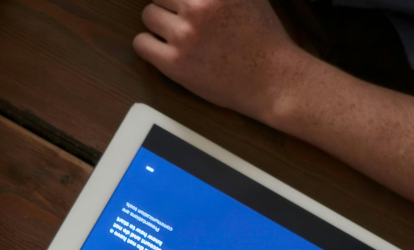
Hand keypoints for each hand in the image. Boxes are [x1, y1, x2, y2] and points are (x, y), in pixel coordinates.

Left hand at [133, 0, 313, 124]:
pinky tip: (163, 49)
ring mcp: (185, 35)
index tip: (181, 5)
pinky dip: (148, 44)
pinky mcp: (174, 63)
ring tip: (177, 34)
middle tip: (183, 19)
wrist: (272, 78)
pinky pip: (140, 43)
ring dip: (159, 23)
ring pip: (148, 15)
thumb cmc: (263, 36)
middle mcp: (199, 7)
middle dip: (170, 6)